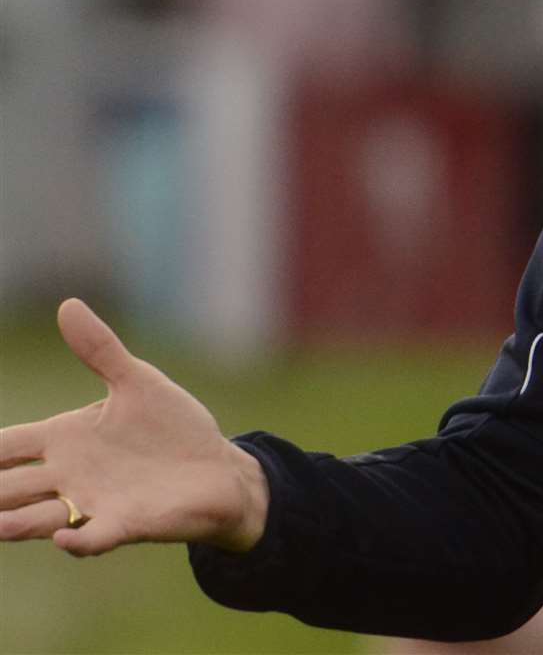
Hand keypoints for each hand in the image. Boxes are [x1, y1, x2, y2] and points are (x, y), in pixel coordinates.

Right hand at [0, 299, 268, 556]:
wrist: (219, 468)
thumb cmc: (172, 428)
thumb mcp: (137, 382)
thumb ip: (100, 350)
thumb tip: (68, 304)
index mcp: (65, 439)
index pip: (5, 448)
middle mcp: (69, 476)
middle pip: (9, 488)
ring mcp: (94, 503)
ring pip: (37, 518)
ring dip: (15, 523)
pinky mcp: (126, 524)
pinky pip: (94, 538)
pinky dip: (79, 540)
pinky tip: (65, 537)